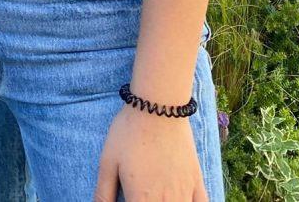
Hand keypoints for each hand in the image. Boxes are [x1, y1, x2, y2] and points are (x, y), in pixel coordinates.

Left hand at [93, 103, 207, 200]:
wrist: (158, 105)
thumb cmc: (129, 132)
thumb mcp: (108, 162)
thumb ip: (103, 193)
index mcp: (140, 199)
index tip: (128, 199)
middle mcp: (165, 201)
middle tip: (142, 194)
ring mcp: (183, 192)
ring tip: (155, 196)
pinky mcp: (196, 180)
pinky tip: (183, 200)